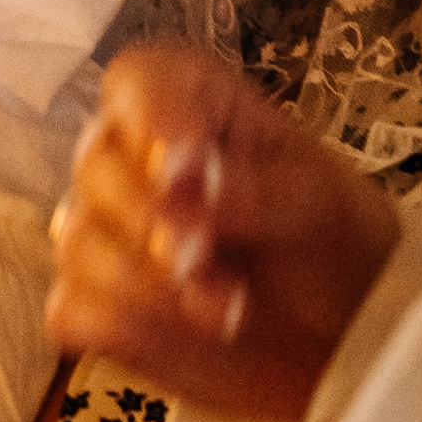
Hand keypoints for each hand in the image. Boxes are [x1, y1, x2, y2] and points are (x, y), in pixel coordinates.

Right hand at [48, 45, 399, 421]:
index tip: (184, 157)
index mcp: (196, 109)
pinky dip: (121, 322)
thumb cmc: (338, 246)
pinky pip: (71, 308)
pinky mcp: (106, 308)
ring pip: (79, 241)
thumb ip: (251, 187)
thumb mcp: (318, 206)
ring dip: (148, 281)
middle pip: (95, 164)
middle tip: (205, 253)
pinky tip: (186, 331)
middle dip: (148, 214)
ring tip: (228, 308)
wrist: (350, 340)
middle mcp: (140, 163)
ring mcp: (116, 237)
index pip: (136, 81)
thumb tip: (179, 179)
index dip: (148, 112)